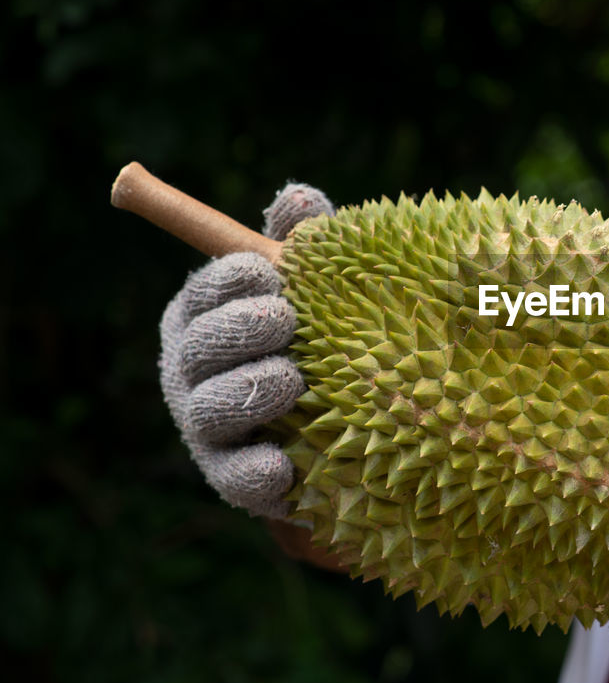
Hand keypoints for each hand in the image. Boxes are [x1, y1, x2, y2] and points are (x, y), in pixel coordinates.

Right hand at [158, 183, 333, 517]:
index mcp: (206, 317)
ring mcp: (208, 429)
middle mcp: (194, 372)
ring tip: (291, 380)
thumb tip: (301, 201)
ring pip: (209, 411)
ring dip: (247, 393)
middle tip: (284, 320)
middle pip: (197, 349)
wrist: (341, 429)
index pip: (202, 294)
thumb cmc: (319, 335)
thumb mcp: (315, 287)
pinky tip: (282, 466)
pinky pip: (234, 480)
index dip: (226, 281)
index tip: (265, 272)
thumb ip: (303, 243)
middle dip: (237, 331)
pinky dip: (253, 474)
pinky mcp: (235, 480)